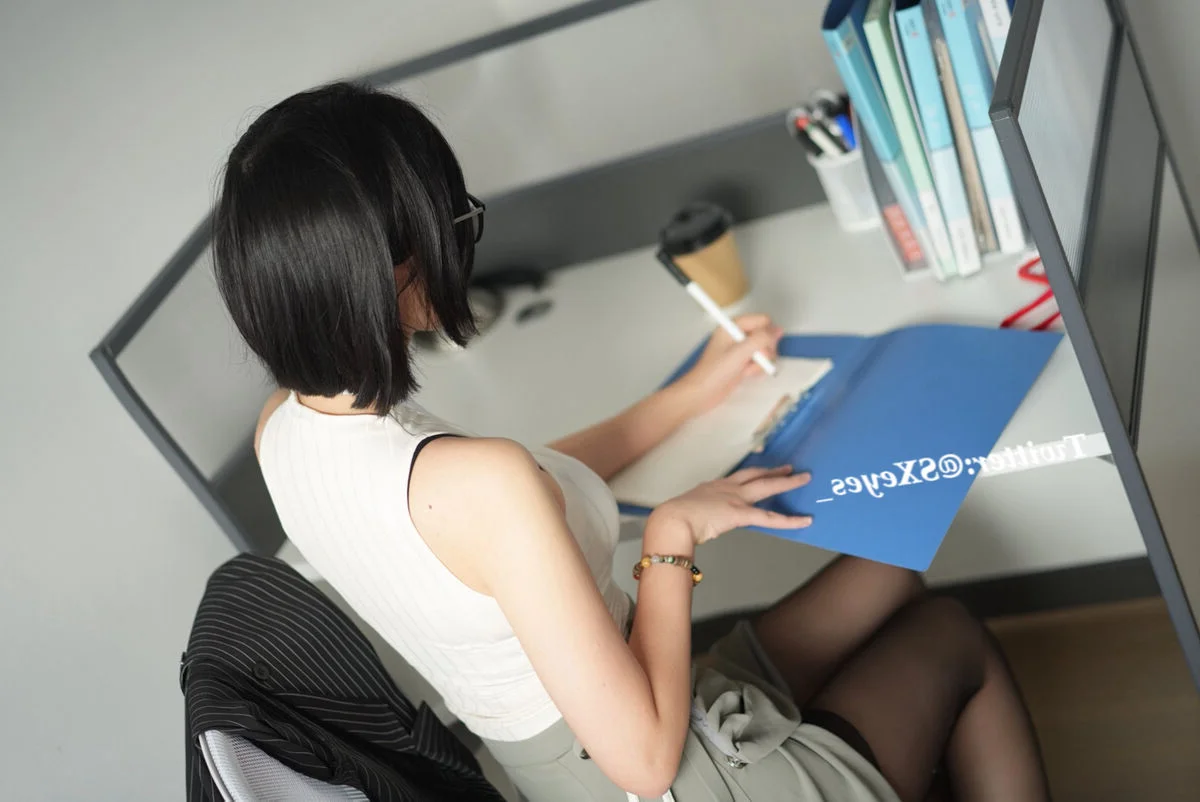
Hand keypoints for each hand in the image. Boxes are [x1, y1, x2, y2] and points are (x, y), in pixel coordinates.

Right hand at [650, 465, 811, 546]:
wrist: (673, 520)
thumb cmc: (674, 518)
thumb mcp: (687, 508)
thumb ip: (698, 511)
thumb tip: (699, 520)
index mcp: (713, 486)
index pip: (738, 478)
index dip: (752, 475)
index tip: (761, 472)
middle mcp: (727, 488)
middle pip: (756, 475)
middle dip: (773, 471)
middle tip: (788, 468)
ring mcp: (735, 498)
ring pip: (767, 487)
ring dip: (787, 483)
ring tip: (803, 478)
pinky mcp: (741, 513)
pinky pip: (770, 518)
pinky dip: (790, 520)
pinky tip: (804, 521)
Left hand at [675, 314, 782, 414]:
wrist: (702, 394)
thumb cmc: (713, 372)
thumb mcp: (740, 352)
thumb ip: (761, 339)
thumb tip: (777, 331)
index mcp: (732, 327)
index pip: (762, 320)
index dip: (766, 333)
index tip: (762, 346)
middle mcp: (737, 336)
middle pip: (765, 335)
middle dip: (764, 350)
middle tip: (754, 358)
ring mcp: (740, 350)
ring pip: (764, 350)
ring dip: (760, 362)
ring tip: (746, 369)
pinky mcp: (742, 363)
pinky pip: (759, 362)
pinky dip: (756, 369)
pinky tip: (745, 374)